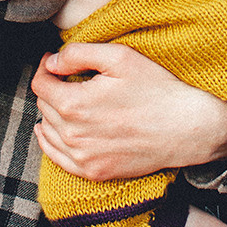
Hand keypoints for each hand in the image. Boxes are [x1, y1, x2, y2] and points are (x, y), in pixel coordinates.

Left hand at [31, 42, 226, 180]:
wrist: (186, 128)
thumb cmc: (155, 89)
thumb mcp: (119, 57)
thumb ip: (78, 54)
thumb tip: (51, 62)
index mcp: (75, 103)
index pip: (41, 83)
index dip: (46, 67)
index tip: (55, 61)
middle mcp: (73, 134)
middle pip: (43, 105)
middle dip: (51, 88)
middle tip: (66, 77)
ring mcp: (82, 157)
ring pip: (47, 130)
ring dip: (51, 113)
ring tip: (67, 99)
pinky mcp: (93, 172)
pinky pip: (56, 158)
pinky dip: (50, 142)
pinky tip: (51, 130)